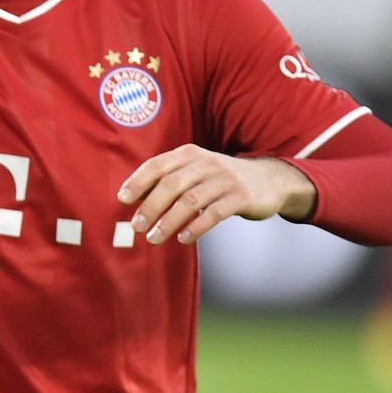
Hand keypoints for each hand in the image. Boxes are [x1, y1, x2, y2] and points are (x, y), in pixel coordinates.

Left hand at [117, 145, 317, 244]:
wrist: (269, 180)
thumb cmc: (220, 179)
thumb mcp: (196, 171)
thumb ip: (169, 180)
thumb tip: (132, 199)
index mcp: (190, 154)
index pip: (158, 165)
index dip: (138, 181)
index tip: (122, 199)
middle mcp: (206, 163)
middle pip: (171, 184)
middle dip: (150, 206)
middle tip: (136, 226)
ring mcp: (225, 179)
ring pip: (190, 201)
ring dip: (169, 221)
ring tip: (154, 238)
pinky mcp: (240, 197)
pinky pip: (214, 213)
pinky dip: (196, 227)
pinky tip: (183, 239)